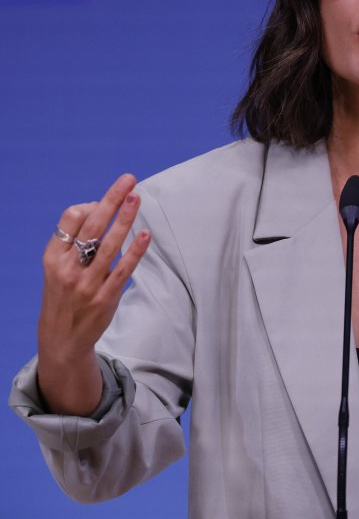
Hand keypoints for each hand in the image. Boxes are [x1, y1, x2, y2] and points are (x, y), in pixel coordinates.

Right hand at [37, 173, 150, 415]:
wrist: (62, 339)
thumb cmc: (64, 294)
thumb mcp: (56, 268)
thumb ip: (74, 242)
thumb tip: (101, 207)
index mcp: (52, 257)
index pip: (70, 219)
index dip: (90, 205)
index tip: (105, 201)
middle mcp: (67, 268)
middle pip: (91, 225)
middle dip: (111, 199)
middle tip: (129, 179)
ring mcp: (87, 283)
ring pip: (109, 244)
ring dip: (125, 218)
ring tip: (137, 198)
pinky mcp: (106, 297)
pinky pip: (123, 269)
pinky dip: (135, 251)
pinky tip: (145, 234)